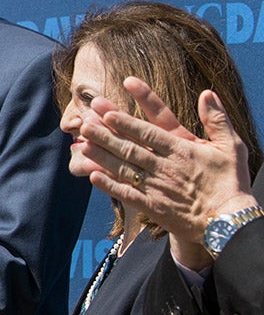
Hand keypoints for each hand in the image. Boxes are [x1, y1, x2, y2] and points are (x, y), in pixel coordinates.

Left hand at [76, 78, 254, 269]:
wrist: (228, 222)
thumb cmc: (230, 182)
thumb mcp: (231, 147)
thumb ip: (218, 119)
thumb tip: (208, 93)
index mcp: (182, 150)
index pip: (148, 132)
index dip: (126, 122)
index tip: (106, 111)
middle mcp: (165, 168)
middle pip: (130, 148)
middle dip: (106, 135)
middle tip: (85, 123)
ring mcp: (156, 188)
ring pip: (124, 169)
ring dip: (102, 156)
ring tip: (83, 144)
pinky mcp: (152, 207)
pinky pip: (126, 194)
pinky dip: (109, 185)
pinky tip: (92, 176)